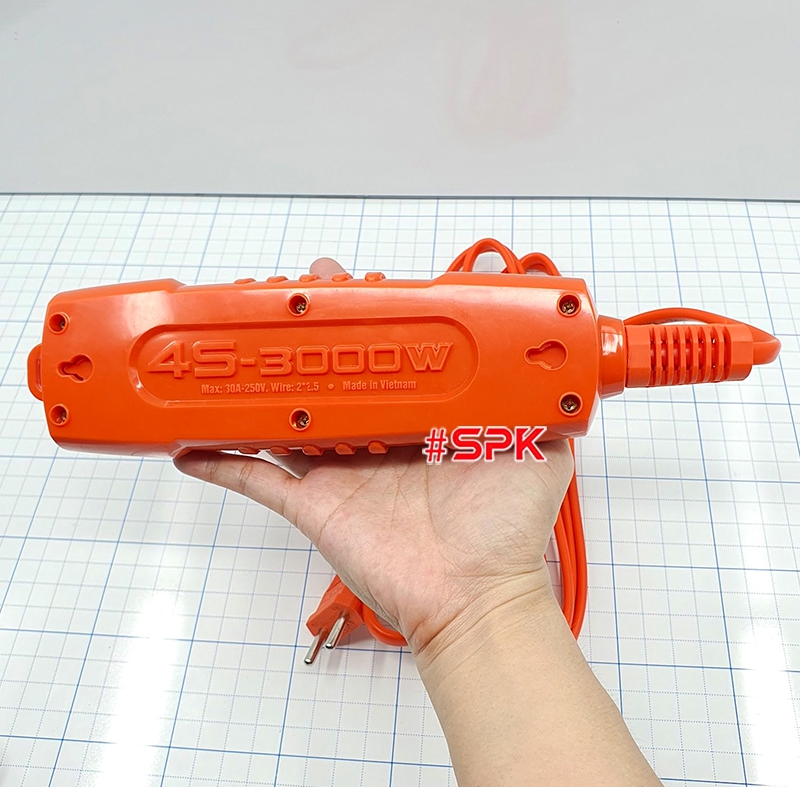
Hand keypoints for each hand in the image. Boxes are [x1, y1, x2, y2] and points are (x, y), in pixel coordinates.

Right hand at [174, 258, 573, 655]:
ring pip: (285, 419)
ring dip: (260, 385)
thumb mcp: (540, 447)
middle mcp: (376, 437)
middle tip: (290, 297)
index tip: (354, 285)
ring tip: (238, 344)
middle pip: (330, 375)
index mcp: (423, 416)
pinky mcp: (312, 505)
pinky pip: (254, 481)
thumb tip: (554, 346)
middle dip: (307, 336)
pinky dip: (220, 462)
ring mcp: (338, 470)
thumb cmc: (507, 526)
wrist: (476, 595)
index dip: (367, 320)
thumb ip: (540, 398)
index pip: (387, 356)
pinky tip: (189, 440)